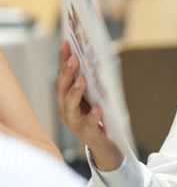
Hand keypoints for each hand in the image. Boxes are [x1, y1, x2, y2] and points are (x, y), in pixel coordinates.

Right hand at [56, 41, 122, 169]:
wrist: (105, 143)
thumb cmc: (97, 116)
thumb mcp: (93, 97)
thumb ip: (92, 82)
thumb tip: (98, 57)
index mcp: (66, 98)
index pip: (62, 75)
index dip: (62, 60)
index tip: (66, 43)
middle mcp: (65, 109)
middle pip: (62, 89)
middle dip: (67, 73)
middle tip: (74, 59)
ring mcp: (74, 122)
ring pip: (69, 106)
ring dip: (74, 92)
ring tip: (82, 80)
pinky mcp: (86, 132)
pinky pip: (88, 123)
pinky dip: (93, 115)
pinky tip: (99, 107)